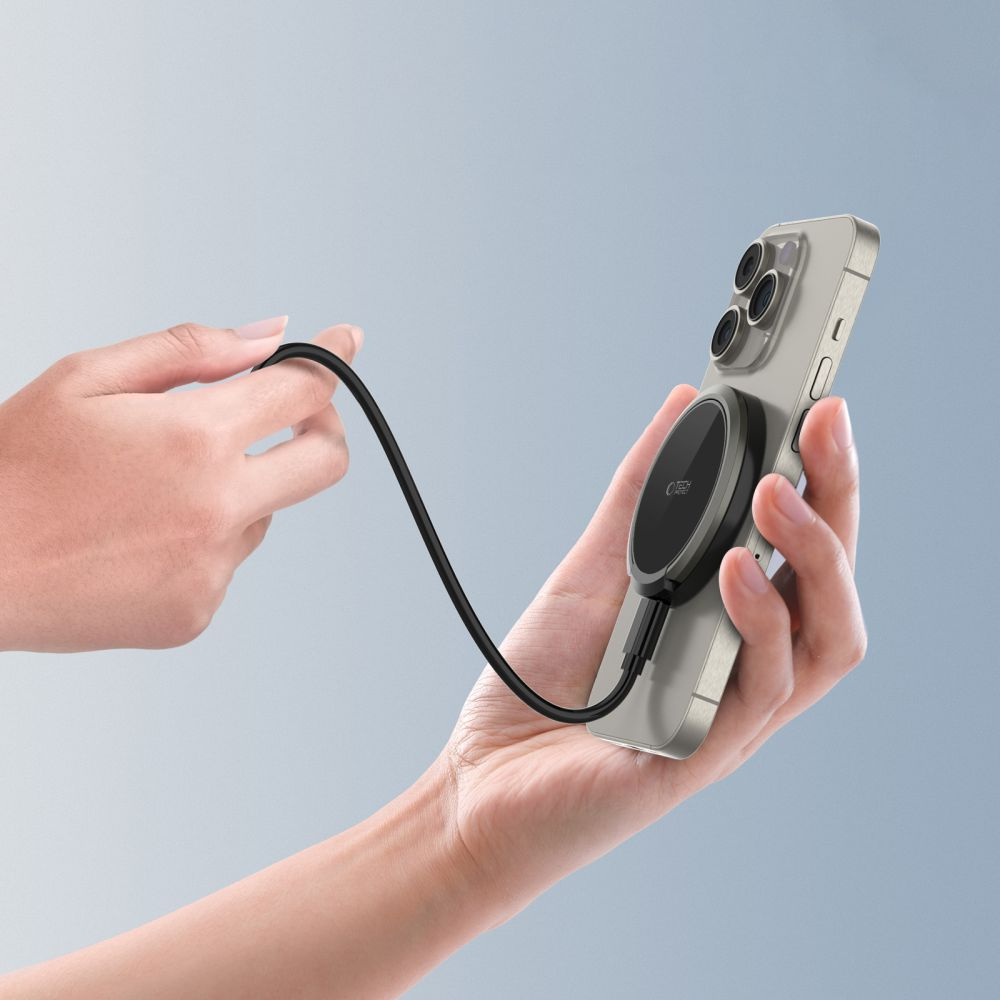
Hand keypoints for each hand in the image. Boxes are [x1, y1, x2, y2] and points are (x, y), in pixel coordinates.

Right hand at [0, 318, 362, 651]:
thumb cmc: (13, 467)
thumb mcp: (88, 379)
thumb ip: (191, 351)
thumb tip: (270, 336)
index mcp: (195, 437)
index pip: (304, 389)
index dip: (333, 359)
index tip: (345, 342)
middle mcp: (219, 508)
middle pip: (326, 461)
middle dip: (320, 427)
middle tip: (289, 414)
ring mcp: (212, 569)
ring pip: (266, 513)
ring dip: (237, 489)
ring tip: (151, 491)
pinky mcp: (196, 614)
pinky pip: (227, 562)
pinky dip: (204, 541)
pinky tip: (138, 538)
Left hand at [441, 388, 866, 917]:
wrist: (482, 776)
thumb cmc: (544, 683)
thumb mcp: (594, 569)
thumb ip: (638, 498)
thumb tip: (683, 410)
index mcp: (730, 625)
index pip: (804, 548)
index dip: (825, 481)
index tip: (820, 410)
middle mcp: (746, 667)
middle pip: (833, 585)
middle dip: (838, 498)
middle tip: (823, 426)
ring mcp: (733, 714)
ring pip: (825, 639)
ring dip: (810, 556)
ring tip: (774, 492)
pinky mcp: (706, 754)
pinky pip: (761, 690)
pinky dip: (757, 622)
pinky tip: (733, 570)